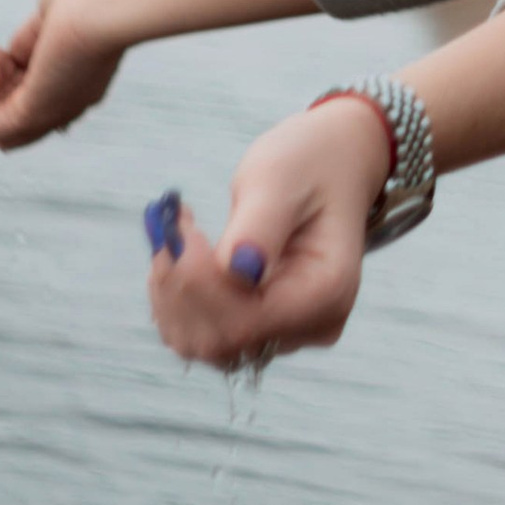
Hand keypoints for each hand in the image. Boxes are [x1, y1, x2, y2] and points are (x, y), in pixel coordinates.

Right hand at [0, 0, 132, 150]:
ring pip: (3, 131)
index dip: (13, 70)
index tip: (7, 45)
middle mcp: (71, 100)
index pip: (42, 94)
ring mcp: (54, 111)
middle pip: (18, 115)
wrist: (107, 1)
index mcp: (83, 74)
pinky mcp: (35, 115)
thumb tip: (18, 50)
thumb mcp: (56, 5)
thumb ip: (38, 30)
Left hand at [146, 95, 392, 368]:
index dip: (198, 284)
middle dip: (179, 287)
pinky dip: (179, 300)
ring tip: (178, 238)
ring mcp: (287, 331)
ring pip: (204, 344)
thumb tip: (236, 271)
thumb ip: (260, 227)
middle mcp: (312, 324)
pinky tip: (185, 257)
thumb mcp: (281, 178)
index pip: (245, 321)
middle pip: (220, 340)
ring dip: (173, 294)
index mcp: (327, 291)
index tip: (180, 227)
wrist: (333, 160)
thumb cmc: (311, 161)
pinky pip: (205, 333)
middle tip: (170, 228)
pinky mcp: (262, 326)